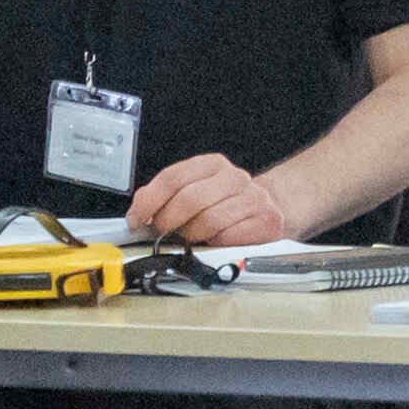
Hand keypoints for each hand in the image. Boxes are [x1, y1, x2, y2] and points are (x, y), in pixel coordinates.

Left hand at [125, 153, 294, 247]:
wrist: (271, 208)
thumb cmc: (226, 204)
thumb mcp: (195, 191)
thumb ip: (166, 197)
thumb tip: (138, 213)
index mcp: (212, 164)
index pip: (174, 178)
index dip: (150, 201)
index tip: (137, 219)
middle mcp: (235, 177)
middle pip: (190, 199)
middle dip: (168, 222)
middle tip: (162, 233)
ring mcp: (254, 197)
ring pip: (209, 220)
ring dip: (192, 236)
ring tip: (190, 238)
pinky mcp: (267, 220)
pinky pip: (229, 236)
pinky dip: (215, 243)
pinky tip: (215, 241)